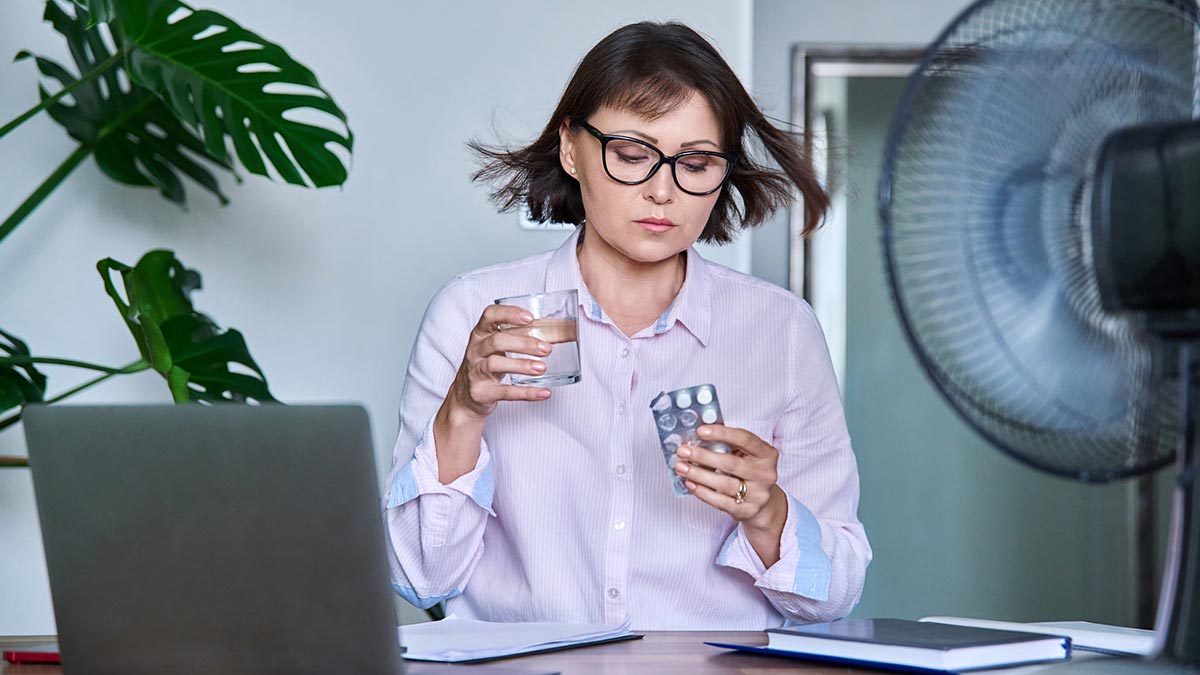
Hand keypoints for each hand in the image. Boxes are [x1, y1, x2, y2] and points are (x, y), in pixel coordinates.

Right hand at [446, 304, 555, 419]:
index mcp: (481, 334)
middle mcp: (476, 350)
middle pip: (497, 341)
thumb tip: (561, 332)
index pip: (490, 316)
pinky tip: (543, 392)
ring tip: (542, 368)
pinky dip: (526, 393)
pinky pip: (504, 392)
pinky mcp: (481, 392)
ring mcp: (476, 372)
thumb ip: (520, 337)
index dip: (509, 313)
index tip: (530, 317)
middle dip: (524, 343)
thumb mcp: (497, 347)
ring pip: (496, 364)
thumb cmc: (486, 364)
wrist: (465, 396)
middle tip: (547, 348)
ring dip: (522, 365)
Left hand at [673, 424, 786, 535]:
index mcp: (767, 454)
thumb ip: (730, 445)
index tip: (701, 431)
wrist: (764, 503)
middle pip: (731, 463)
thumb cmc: (750, 472)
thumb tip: (700, 437)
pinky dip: (702, 492)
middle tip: (684, 451)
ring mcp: (758, 494)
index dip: (722, 434)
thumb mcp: (748, 455)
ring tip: (682, 467)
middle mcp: (765, 474)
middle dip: (703, 456)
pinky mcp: (746, 511)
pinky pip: (720, 501)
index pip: (745, 439)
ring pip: (723, 484)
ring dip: (699, 474)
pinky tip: (690, 483)